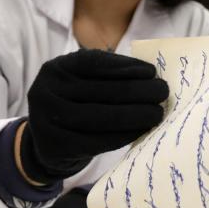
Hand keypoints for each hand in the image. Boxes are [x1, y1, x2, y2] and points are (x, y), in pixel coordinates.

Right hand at [22, 49, 168, 182]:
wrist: (45, 143)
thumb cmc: (74, 105)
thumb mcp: (81, 83)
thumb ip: (107, 76)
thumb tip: (149, 75)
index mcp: (57, 68)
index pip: (94, 62)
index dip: (125, 67)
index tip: (151, 72)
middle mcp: (47, 90)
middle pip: (101, 90)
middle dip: (138, 91)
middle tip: (163, 93)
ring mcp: (48, 119)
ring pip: (100, 117)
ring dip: (134, 115)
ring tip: (156, 113)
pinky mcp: (57, 145)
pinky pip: (96, 141)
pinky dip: (123, 135)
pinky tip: (141, 130)